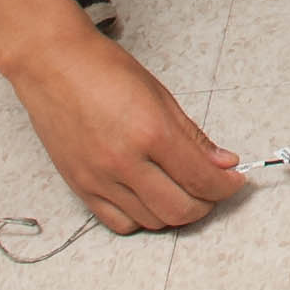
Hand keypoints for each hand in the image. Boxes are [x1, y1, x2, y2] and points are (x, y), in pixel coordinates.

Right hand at [1, 26, 247, 233]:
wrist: (53, 65)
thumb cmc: (105, 70)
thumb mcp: (161, 96)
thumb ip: (194, 137)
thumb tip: (224, 162)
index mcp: (151, 133)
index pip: (200, 178)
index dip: (226, 186)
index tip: (235, 181)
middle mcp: (124, 162)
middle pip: (179, 209)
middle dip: (206, 204)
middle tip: (213, 190)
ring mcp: (99, 179)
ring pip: (151, 221)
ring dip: (175, 213)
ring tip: (184, 193)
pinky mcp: (80, 187)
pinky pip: (118, 223)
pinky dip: (142, 219)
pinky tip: (151, 201)